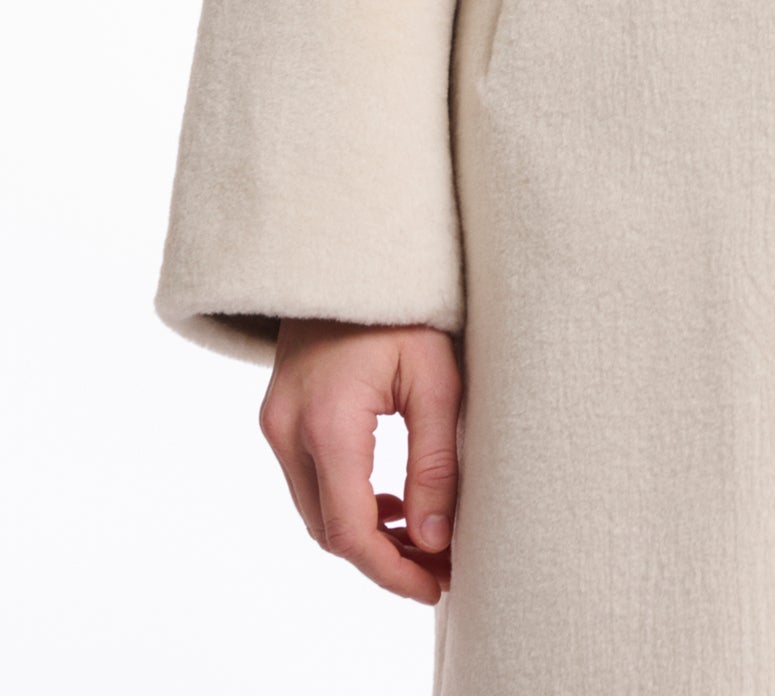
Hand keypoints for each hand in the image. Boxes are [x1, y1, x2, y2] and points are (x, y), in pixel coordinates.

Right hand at [258, 320, 461, 602]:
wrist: (350, 247)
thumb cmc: (404, 304)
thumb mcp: (436, 377)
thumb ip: (434, 462)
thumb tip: (436, 538)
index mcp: (328, 422)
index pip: (350, 531)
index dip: (393, 570)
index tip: (436, 583)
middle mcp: (288, 430)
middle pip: (328, 530)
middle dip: (383, 559)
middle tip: (440, 565)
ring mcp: (276, 423)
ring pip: (315, 511)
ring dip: (364, 534)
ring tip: (425, 539)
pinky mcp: (279, 416)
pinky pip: (309, 482)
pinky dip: (347, 504)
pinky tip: (390, 502)